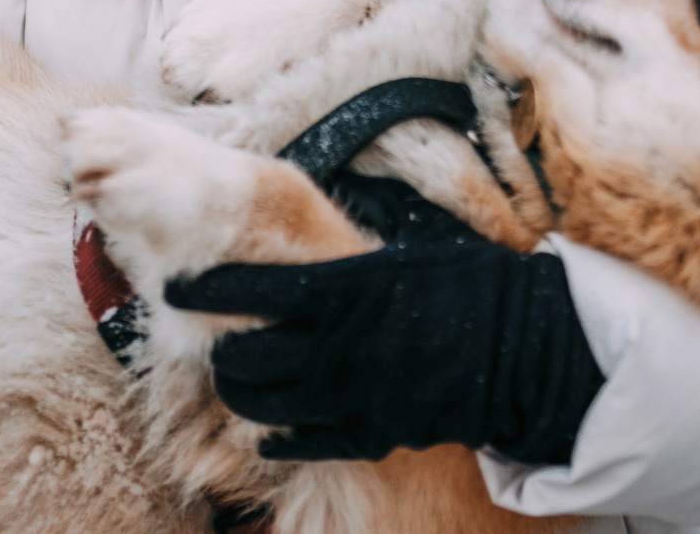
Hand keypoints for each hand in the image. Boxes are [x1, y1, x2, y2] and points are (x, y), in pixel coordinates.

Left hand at [164, 175, 602, 465]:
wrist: (524, 350)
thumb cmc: (468, 287)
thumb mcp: (402, 256)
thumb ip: (344, 268)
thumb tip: (299, 258)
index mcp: (343, 289)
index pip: (247, 290)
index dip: (202, 289)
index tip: (176, 288)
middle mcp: (337, 346)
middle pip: (243, 357)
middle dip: (218, 350)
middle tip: (213, 340)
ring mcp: (351, 396)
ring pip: (259, 404)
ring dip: (238, 392)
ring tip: (237, 380)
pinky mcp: (369, 434)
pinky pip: (300, 443)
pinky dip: (276, 437)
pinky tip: (269, 430)